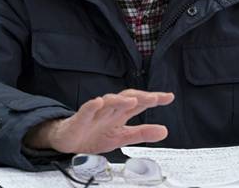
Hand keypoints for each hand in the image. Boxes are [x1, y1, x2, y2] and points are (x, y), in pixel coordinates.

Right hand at [24, 89, 173, 153]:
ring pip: (108, 102)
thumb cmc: (94, 135)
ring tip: (132, 100)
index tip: (169, 97)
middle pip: (127, 99)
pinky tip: (98, 102)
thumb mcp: (122, 137)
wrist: (69, 141)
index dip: (154, 99)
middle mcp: (110, 109)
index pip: (140, 103)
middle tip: (155, 98)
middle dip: (141, 97)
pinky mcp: (80, 119)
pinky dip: (92, 106)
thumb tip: (164, 130)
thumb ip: (143, 133)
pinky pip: (86, 110)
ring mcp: (95, 113)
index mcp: (121, 113)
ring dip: (120, 100)